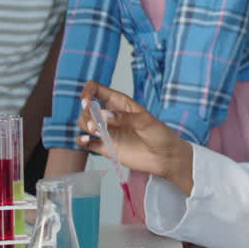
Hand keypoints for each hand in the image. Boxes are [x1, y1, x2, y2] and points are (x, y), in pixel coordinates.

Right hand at [73, 81, 193, 195]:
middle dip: (87, 114)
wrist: (166, 157)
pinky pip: (87, 143)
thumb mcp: (145, 121)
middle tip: (95, 125)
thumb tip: (103, 116)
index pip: (96, 90)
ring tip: (95, 132)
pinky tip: (85, 141)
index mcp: (119, 102)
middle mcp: (110, 115)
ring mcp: (107, 131)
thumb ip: (123, 118)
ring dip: (84, 126)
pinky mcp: (106, 147)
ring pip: (84, 123)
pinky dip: (81, 141)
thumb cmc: (160, 134)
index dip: (87, 93)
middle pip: (87, 108)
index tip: (86, 102)